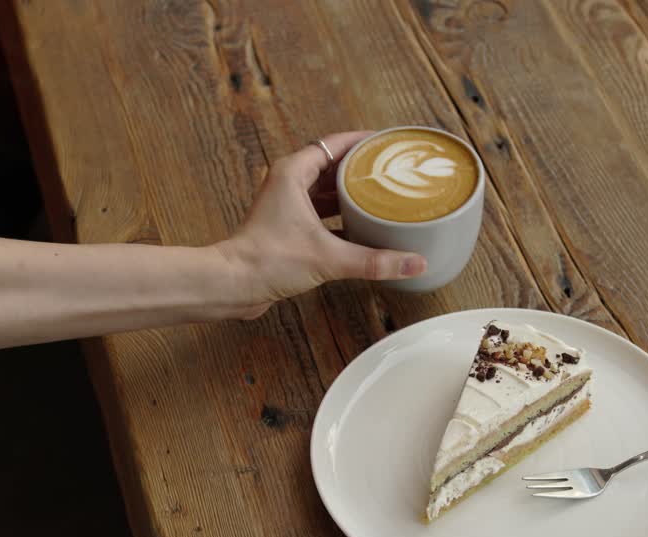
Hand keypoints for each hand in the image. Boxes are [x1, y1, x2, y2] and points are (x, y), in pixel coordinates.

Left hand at [213, 131, 427, 318]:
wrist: (232, 285)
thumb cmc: (266, 261)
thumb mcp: (329, 257)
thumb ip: (374, 261)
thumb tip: (415, 263)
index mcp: (294, 172)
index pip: (335, 144)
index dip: (363, 141)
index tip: (388, 143)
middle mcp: (289, 183)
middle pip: (334, 166)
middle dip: (362, 169)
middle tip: (393, 171)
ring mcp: (287, 205)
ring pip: (327, 190)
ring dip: (352, 193)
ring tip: (383, 195)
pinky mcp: (288, 226)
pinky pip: (321, 213)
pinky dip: (341, 216)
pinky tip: (363, 227)